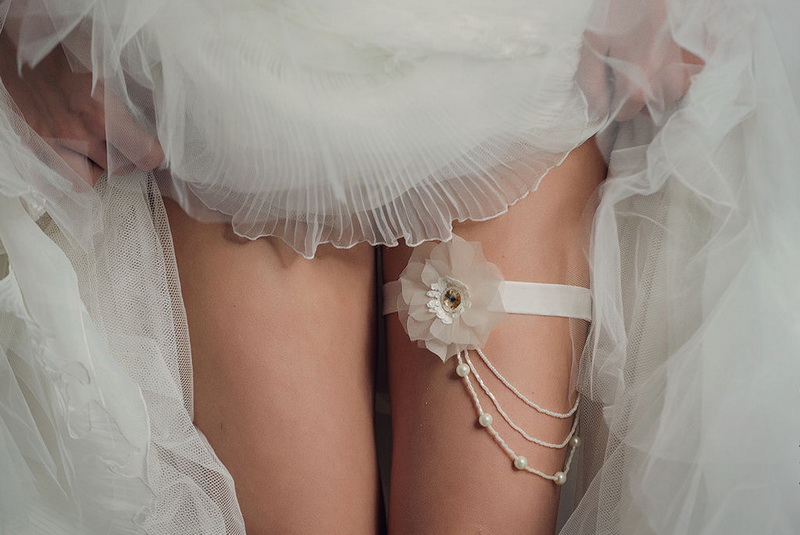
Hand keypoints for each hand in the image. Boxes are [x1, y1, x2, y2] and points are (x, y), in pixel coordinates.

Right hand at [0, 34, 163, 184]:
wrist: (33, 69)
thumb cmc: (75, 80)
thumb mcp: (110, 91)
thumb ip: (128, 117)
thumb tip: (149, 138)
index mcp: (104, 118)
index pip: (145, 155)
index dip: (152, 156)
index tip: (151, 153)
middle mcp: (80, 136)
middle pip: (119, 169)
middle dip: (124, 160)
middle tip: (120, 148)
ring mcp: (55, 146)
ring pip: (88, 180)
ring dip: (95, 170)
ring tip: (93, 155)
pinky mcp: (37, 150)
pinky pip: (59, 176)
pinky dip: (69, 172)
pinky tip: (72, 158)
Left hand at [578, 0, 703, 121]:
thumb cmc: (616, 12)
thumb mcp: (592, 47)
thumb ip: (591, 85)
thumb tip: (596, 114)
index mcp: (638, 86)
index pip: (625, 115)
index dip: (612, 104)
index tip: (608, 88)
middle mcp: (665, 83)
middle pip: (649, 106)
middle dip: (635, 95)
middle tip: (624, 69)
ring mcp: (683, 69)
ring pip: (669, 93)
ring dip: (655, 85)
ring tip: (642, 61)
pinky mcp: (693, 55)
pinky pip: (682, 76)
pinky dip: (670, 72)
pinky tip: (658, 54)